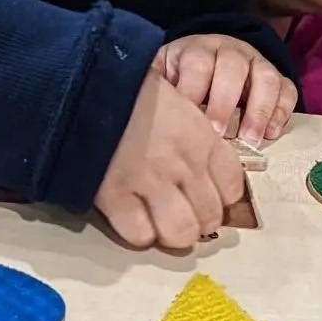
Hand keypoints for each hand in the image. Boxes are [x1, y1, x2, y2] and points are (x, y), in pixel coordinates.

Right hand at [94, 69, 249, 249]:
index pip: (233, 189)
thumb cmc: (134, 91)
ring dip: (174, 234)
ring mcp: (150, 182)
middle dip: (199, 221)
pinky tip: (134, 219)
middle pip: (210, 217)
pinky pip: (141, 235)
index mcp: (202, 138)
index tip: (206, 196)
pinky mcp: (115, 196)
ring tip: (162, 224)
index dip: (221, 198)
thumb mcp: (179, 105)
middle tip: (183, 214)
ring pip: (181, 233)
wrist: (87, 85)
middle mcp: (184, 164)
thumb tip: (204, 172)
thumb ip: (196, 138)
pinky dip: (140, 233)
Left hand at [157, 34, 298, 143]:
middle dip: (225, 102)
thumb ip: (157, 91)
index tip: (187, 121)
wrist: (207, 63)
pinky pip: (287, 89)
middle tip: (218, 134)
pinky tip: (271, 134)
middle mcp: (230, 51)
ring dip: (259, 109)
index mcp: (197, 49)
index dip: (193, 91)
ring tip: (250, 140)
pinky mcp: (277, 78)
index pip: (197, 63)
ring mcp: (257, 63)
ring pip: (266, 76)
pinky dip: (281, 111)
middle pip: (233, 67)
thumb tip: (139, 112)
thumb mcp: (162, 79)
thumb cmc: (180, 81)